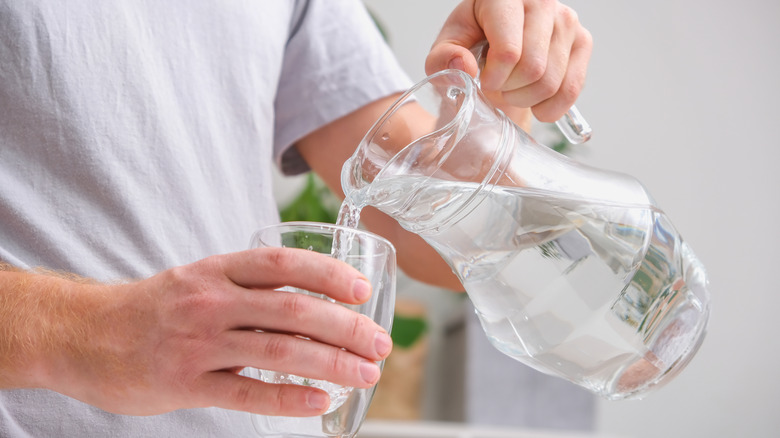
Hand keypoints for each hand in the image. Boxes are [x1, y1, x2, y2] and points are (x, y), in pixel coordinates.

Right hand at [26, 248, 391, 415]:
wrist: (83, 334)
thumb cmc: (155, 307)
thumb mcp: (198, 278)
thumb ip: (248, 285)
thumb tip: (313, 299)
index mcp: (216, 269)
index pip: (282, 264)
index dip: (327, 273)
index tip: (362, 289)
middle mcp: (210, 300)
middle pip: (291, 309)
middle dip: (344, 326)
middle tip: (379, 341)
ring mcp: (197, 342)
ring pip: (277, 351)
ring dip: (330, 362)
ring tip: (366, 373)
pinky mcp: (185, 383)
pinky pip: (246, 392)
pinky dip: (287, 397)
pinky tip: (319, 401)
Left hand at [426, 0, 592, 122]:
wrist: (500, 44)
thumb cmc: (473, 41)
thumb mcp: (449, 47)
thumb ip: (443, 57)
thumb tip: (464, 66)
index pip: (509, 51)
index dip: (494, 78)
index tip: (484, 81)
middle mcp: (542, 1)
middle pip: (532, 69)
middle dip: (509, 90)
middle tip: (497, 86)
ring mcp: (567, 21)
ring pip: (551, 82)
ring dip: (526, 99)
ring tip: (512, 90)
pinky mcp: (582, 41)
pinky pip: (571, 90)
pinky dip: (550, 107)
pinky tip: (534, 102)